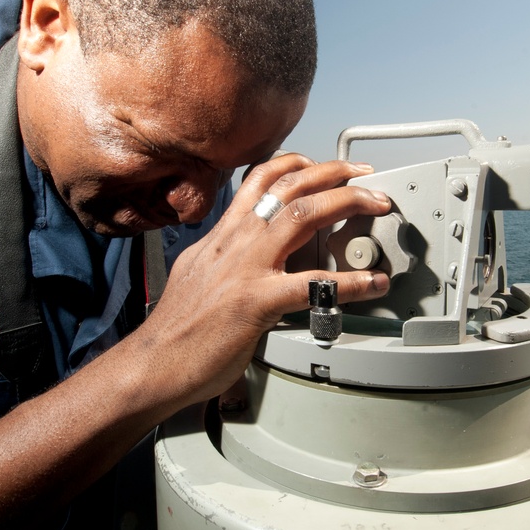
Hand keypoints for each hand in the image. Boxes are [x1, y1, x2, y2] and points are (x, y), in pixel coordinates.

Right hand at [137, 154, 391, 406]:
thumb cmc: (177, 329)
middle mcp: (234, 243)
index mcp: (221, 236)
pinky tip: (372, 284)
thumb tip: (247, 254)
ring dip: (346, 203)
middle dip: (332, 173)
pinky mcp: (256, 303)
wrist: (153, 365)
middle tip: (363, 174)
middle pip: (288, 187)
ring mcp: (245, 270)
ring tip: (376, 205)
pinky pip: (312, 285)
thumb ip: (225, 257)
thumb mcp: (198, 274)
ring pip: (302, 216)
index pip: (259, 180)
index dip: (295, 164)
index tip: (321, 165)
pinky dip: (350, 282)